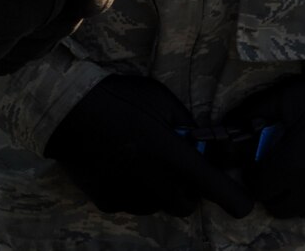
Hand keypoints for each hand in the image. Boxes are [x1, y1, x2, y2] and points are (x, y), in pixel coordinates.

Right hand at [43, 74, 253, 217]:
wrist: (64, 110)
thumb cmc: (116, 98)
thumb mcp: (159, 98)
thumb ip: (186, 123)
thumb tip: (204, 142)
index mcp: (172, 155)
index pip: (219, 192)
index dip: (236, 199)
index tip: (240, 200)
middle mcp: (154, 183)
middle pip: (188, 205)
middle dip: (190, 190)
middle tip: (177, 166)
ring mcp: (130, 196)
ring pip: (159, 206)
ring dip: (160, 191)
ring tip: (142, 162)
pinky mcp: (108, 202)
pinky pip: (132, 204)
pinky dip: (134, 191)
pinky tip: (120, 166)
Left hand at [226, 70, 304, 218]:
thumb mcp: (284, 98)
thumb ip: (253, 112)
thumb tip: (229, 121)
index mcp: (287, 168)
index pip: (258, 190)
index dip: (253, 177)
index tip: (257, 165)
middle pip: (278, 208)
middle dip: (271, 192)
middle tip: (275, 172)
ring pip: (304, 211)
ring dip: (295, 197)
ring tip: (300, 171)